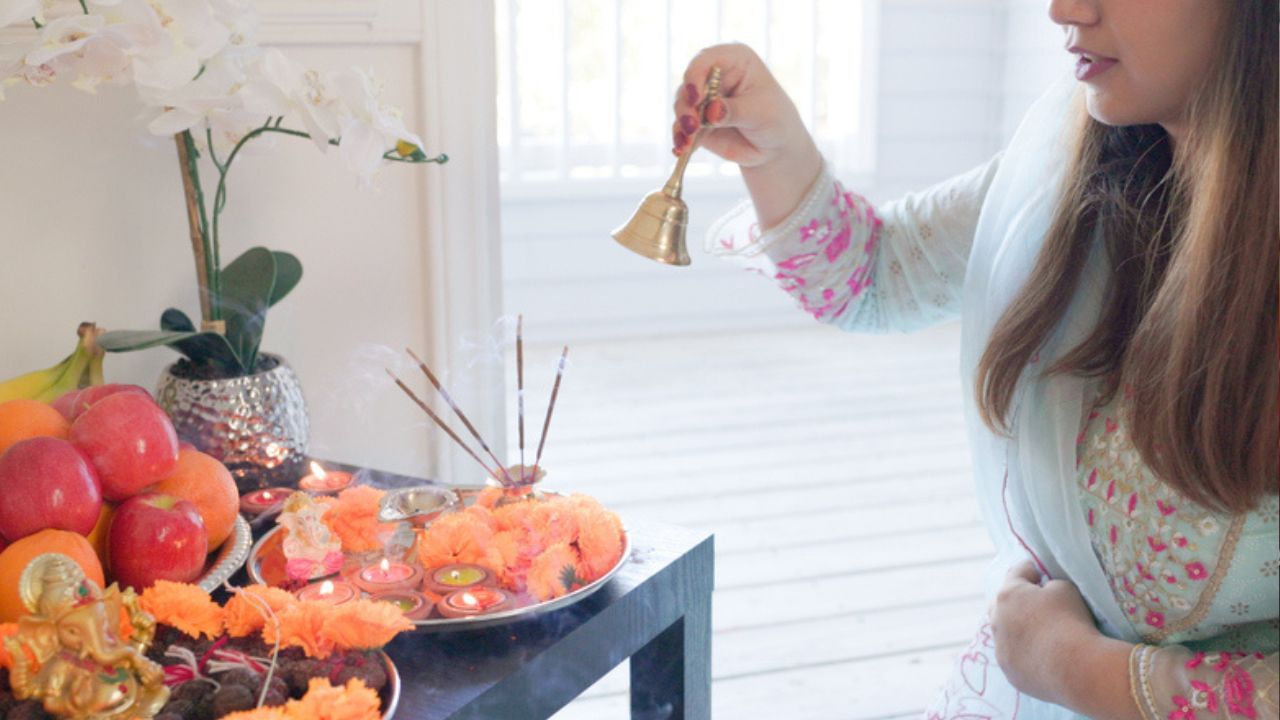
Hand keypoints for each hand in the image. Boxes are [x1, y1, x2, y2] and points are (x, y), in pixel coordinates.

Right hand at [673, 43, 822, 228]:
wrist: (774, 146)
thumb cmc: (774, 119)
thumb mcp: (759, 113)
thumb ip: (734, 111)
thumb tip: (711, 112)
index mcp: (734, 60)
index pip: (707, 59)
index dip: (696, 76)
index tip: (696, 98)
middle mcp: (714, 75)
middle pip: (689, 84)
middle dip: (686, 106)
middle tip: (692, 126)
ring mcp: (703, 99)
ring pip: (682, 106)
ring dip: (682, 124)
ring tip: (687, 142)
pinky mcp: (697, 121)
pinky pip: (682, 128)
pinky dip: (681, 139)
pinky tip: (681, 150)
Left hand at [989, 560, 1099, 704]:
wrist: (1076, 667)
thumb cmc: (1071, 620)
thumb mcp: (1065, 589)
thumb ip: (1050, 586)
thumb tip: (1044, 592)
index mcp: (1008, 595)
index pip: (1017, 574)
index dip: (1030, 571)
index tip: (1039, 572)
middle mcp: (996, 620)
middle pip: (1001, 604)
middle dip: (1015, 600)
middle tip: (1032, 601)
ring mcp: (1001, 649)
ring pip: (1003, 633)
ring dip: (1015, 629)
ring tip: (1033, 630)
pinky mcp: (1009, 672)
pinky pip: (1013, 657)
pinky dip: (1023, 653)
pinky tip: (1038, 655)